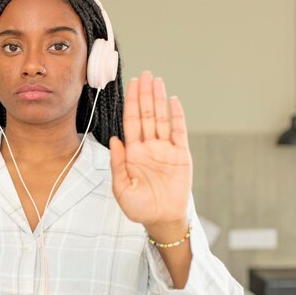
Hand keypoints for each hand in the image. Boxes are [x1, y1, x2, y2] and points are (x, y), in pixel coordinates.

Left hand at [109, 71, 192, 232]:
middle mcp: (149, 147)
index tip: (130, 85)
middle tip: (144, 74)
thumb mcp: (121, 188)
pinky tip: (173, 101)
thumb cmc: (139, 207)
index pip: (131, 122)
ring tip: (156, 81)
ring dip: (158, 100)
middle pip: (146, 115)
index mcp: (133, 153)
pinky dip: (177, 116)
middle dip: (144, 94)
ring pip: (161, 119)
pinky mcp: (181, 155)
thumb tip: (115, 139)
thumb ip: (117, 164)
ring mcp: (165, 149)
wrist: (162, 220)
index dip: (130, 103)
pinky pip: (179, 132)